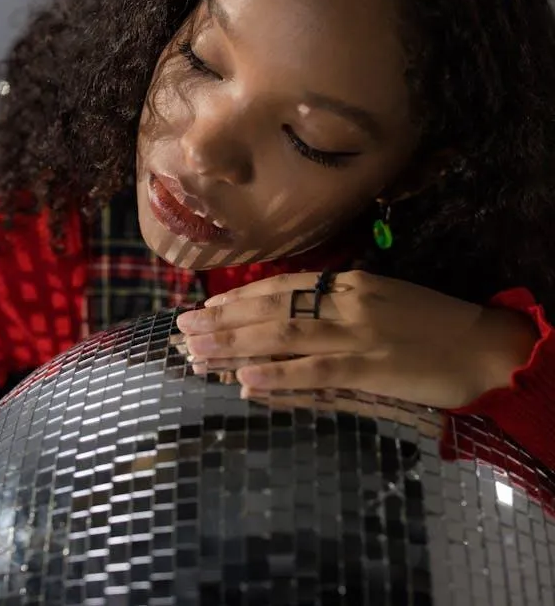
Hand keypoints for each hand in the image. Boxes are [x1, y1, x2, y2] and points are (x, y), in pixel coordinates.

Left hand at [175, 271, 538, 409]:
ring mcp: (356, 332)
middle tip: (182, 330)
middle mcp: (346, 300)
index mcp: (349, 282)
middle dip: (223, 321)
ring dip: (236, 347)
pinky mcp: (370, 366)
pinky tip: (244, 381)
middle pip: (272, 309)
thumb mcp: (381, 301)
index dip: (239, 299)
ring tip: (196, 354)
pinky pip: (314, 371)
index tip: (205, 308)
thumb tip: (290, 316)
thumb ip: (337, 305)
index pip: (282, 287)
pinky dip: (278, 376)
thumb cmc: (432, 324)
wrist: (483, 347)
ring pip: (283, 337)